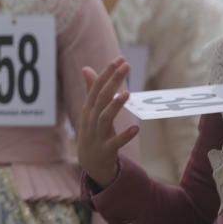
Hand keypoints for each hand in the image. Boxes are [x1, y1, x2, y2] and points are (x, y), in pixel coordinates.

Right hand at [78, 58, 139, 187]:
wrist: (89, 163)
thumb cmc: (93, 132)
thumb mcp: (91, 112)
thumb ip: (91, 90)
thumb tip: (86, 68)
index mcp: (88, 109)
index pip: (96, 88)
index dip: (107, 73)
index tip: (119, 60)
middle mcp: (91, 120)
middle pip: (101, 98)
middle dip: (112, 82)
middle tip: (126, 66)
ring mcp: (97, 135)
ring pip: (104, 118)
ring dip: (114, 106)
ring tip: (127, 94)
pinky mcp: (106, 150)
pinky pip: (115, 142)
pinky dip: (125, 135)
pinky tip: (136, 128)